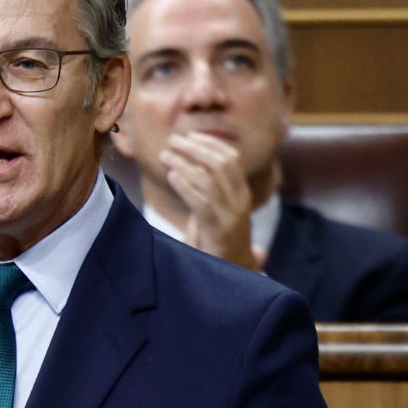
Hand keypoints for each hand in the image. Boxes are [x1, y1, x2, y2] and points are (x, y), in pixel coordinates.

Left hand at [160, 131, 263, 270]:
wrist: (233, 273)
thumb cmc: (218, 240)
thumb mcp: (216, 210)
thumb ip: (206, 190)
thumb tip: (184, 165)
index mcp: (242, 192)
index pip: (231, 158)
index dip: (210, 143)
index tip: (190, 135)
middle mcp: (240, 200)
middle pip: (221, 163)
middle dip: (196, 148)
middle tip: (174, 141)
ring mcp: (231, 215)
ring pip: (209, 179)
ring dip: (185, 163)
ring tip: (165, 155)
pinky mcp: (219, 230)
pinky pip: (202, 202)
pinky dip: (186, 186)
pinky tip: (172, 176)